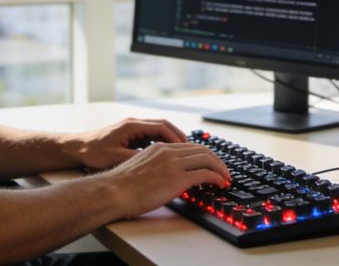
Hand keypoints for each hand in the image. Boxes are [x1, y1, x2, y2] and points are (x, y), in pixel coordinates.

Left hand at [68, 118, 188, 170]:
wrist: (76, 147)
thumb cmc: (93, 153)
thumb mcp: (116, 158)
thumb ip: (136, 158)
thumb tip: (156, 163)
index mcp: (131, 126)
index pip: (161, 127)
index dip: (176, 138)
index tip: (186, 149)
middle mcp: (133, 123)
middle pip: (163, 126)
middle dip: (178, 137)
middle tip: (191, 151)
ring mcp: (132, 128)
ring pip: (158, 130)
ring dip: (171, 140)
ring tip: (183, 154)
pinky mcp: (129, 134)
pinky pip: (151, 136)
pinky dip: (161, 143)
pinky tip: (166, 156)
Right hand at [104, 142, 230, 217]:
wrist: (113, 191)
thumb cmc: (120, 186)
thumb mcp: (140, 168)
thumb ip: (155, 167)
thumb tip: (163, 178)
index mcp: (158, 148)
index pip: (188, 146)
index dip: (203, 155)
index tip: (210, 164)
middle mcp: (167, 152)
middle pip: (201, 150)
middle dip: (216, 160)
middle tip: (223, 171)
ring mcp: (173, 164)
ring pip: (206, 159)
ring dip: (220, 168)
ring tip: (225, 178)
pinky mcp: (177, 178)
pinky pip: (205, 174)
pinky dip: (216, 177)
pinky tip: (220, 183)